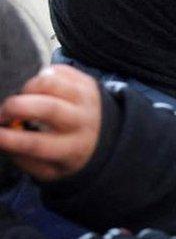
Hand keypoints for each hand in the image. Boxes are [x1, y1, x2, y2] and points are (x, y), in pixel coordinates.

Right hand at [0, 65, 100, 181]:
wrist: (103, 135)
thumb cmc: (66, 152)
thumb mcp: (49, 168)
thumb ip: (23, 157)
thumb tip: (2, 137)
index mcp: (73, 149)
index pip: (38, 144)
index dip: (10, 138)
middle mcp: (83, 122)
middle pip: (48, 108)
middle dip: (16, 107)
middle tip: (2, 113)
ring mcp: (87, 99)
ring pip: (51, 83)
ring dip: (28, 88)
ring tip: (24, 98)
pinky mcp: (87, 82)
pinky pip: (57, 71)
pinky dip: (41, 76)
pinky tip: (41, 90)